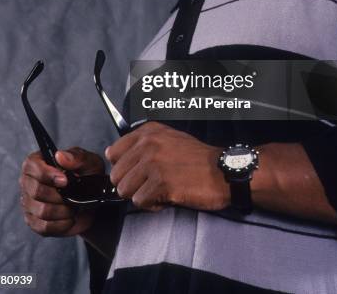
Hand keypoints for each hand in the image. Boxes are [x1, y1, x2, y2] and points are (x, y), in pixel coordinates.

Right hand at [19, 147, 104, 236]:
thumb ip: (76, 157)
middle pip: (36, 191)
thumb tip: (60, 156)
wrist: (92, 198)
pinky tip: (70, 218)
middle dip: (59, 195)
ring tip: (74, 206)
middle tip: (73, 195)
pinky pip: (44, 227)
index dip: (47, 174)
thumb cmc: (88, 174)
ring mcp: (29, 203)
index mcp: (38, 162)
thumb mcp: (89, 162)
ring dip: (63, 210)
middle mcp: (28, 182)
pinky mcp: (34, 222)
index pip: (31, 166)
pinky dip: (62, 224)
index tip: (65, 180)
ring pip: (41, 211)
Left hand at [105, 122, 229, 211]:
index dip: (124, 168)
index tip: (137, 172)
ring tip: (160, 190)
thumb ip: (142, 145)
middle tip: (151, 185)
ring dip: (141, 195)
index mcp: (148, 132)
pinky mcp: (160, 183)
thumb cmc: (197, 159)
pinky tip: (167, 197)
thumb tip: (112, 154)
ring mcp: (154, 163)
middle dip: (131, 185)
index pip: (113, 153)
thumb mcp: (168, 139)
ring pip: (124, 190)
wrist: (223, 171)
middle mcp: (148, 144)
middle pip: (116, 175)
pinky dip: (152, 205)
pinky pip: (139, 202)